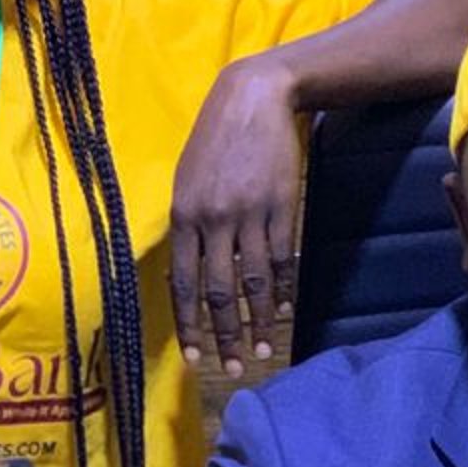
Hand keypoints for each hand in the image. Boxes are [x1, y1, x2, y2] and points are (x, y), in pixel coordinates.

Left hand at [169, 60, 304, 377]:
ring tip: (264, 351)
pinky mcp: (281, 207)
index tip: (196, 358)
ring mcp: (250, 215)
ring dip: (259, 321)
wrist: (254, 98)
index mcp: (184, 215)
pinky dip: (282, 289)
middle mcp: (214, 220)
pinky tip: (283, 310)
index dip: (190, 325)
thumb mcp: (187, 180)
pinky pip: (281, 258)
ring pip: (254, 282)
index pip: (185, 284)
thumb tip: (189, 275)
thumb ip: (187, 227)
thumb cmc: (214, 139)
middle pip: (220, 292)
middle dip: (225, 335)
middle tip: (234, 368)